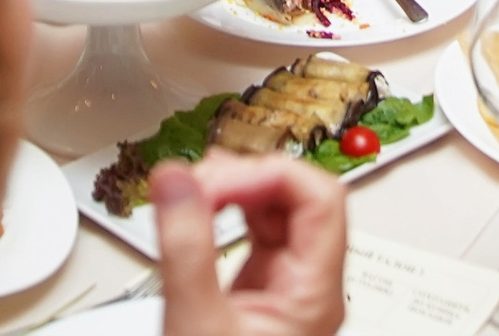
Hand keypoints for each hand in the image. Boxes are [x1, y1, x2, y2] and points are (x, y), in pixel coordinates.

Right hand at [150, 154, 347, 335]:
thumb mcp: (196, 323)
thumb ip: (186, 249)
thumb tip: (178, 182)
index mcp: (315, 295)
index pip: (320, 201)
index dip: (271, 176)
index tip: (218, 181)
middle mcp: (309, 288)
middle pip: (299, 199)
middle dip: (248, 178)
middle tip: (198, 184)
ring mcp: (285, 290)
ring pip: (275, 213)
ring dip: (235, 192)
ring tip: (192, 192)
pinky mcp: (258, 294)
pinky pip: (253, 235)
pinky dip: (224, 215)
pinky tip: (197, 215)